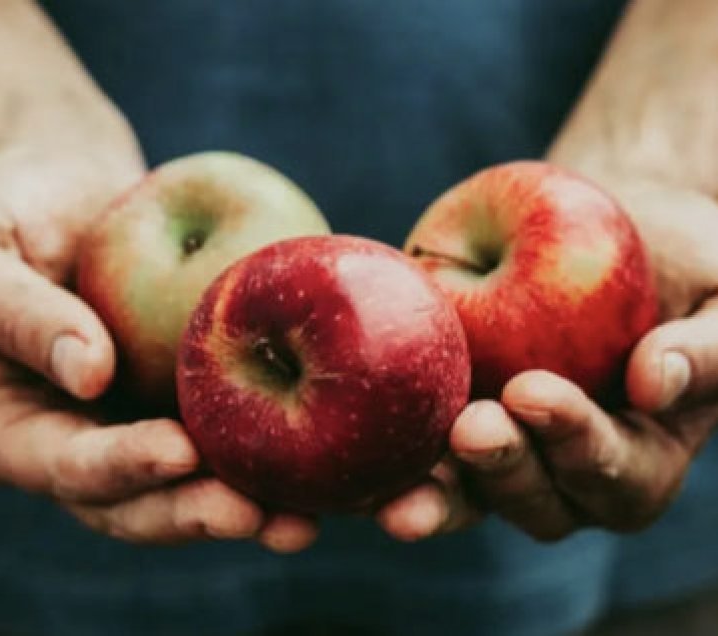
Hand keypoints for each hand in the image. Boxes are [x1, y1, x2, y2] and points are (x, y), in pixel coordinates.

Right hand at [0, 142, 316, 551]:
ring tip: (299, 520)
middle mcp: (74, 443)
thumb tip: (88, 373)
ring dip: (242, 507)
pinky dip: (264, 455)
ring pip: (186, 487)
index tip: (177, 451)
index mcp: (10, 430)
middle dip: (192, 512)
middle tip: (255, 514)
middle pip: (132, 503)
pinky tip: (315, 461)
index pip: (62, 466)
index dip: (119, 468)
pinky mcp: (180, 400)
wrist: (59, 185)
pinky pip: (222, 435)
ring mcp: (131, 426)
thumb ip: (14, 313)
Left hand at [376, 177, 717, 540]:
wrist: (607, 229)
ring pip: (469, 497)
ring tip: (397, 490)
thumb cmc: (681, 263)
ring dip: (436, 495)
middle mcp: (567, 468)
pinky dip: (384, 464)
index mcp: (641, 453)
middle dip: (504, 471)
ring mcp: (503, 450)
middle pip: (538, 503)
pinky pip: (416, 454)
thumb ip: (708, 348)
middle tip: (473, 429)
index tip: (535, 393)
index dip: (579, 446)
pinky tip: (353, 462)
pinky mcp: (447, 419)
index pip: (617, 475)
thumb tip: (653, 384)